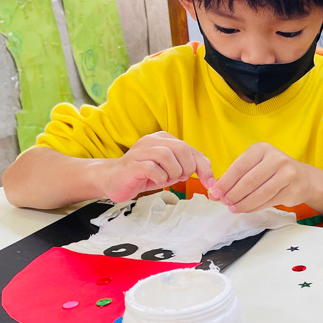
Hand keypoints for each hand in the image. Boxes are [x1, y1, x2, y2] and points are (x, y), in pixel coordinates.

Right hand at [100, 132, 214, 202]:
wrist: (113, 179)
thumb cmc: (144, 174)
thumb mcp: (170, 169)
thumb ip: (187, 165)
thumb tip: (209, 169)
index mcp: (163, 139)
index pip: (190, 149)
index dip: (203, 167)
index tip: (210, 183)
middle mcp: (152, 141)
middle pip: (181, 148)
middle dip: (187, 168)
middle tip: (179, 178)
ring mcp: (141, 151)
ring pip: (167, 156)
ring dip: (173, 172)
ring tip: (167, 179)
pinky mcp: (132, 164)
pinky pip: (152, 168)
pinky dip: (160, 178)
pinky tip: (157, 181)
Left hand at [209, 142, 322, 212]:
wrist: (303, 178)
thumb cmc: (273, 172)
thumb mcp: (255, 166)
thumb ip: (236, 177)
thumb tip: (215, 192)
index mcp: (262, 149)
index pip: (239, 167)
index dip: (225, 182)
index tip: (215, 193)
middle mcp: (276, 158)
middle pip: (249, 180)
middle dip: (233, 194)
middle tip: (224, 202)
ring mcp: (287, 173)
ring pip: (259, 193)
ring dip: (243, 203)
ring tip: (233, 208)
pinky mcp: (292, 188)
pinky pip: (269, 201)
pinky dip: (254, 207)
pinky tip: (246, 209)